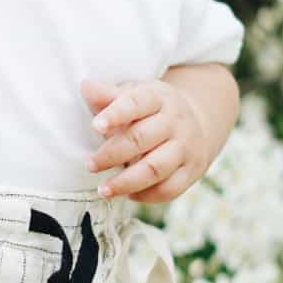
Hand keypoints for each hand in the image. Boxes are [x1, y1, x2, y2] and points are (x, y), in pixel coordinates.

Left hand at [80, 77, 209, 203]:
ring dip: (126, 182)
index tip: (95, 126)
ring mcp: (185, 148)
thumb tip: (86, 87)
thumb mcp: (133, 93)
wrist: (196, 121)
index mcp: (157, 98)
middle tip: (89, 164)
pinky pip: (169, 189)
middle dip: (112, 154)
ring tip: (103, 189)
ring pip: (155, 169)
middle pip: (142, 139)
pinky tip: (126, 194)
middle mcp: (174, 122)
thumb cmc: (151, 108)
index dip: (115, 114)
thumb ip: (108, 94)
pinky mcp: (191, 171)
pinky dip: (146, 195)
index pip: (136, 103)